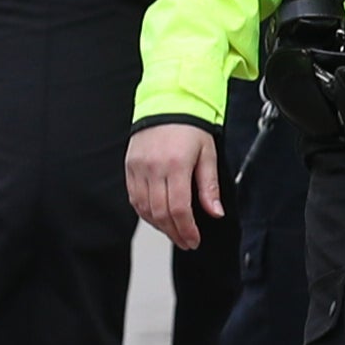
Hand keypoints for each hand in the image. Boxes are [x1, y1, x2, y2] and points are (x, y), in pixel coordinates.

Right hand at [127, 123, 225, 248]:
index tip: (194, 240)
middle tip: (186, 241)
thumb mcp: (207, 154)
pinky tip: (157, 218)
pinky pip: (134, 198)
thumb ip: (209, 186)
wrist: (167, 103)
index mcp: (176, 165)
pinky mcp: (130, 167)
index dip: (187, 229)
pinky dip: (145, 213)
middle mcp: (154, 167)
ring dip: (159, 225)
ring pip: (145, 209)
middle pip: (161, 213)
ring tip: (173, 232)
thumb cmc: (190, 126)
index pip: (179, 208)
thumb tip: (215, 212)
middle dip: (174, 232)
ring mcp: (138, 168)